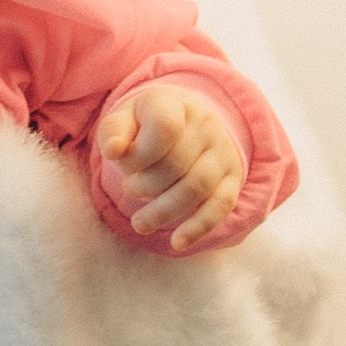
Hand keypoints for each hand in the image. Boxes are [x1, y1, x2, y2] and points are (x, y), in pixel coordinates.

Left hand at [95, 81, 246, 253]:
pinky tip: (178, 242)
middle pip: (177, 163)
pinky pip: (221, 205)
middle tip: (130, 189)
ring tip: (140, 223)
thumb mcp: (124, 118)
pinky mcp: (233, 178)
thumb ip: (113, 132)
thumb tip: (113, 151)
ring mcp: (222, 152)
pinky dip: (199, 227)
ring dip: (164, 211)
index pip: (164, 127)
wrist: (186, 120)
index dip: (139, 154)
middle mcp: (205, 125)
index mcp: (175, 104)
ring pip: (197, 187)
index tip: (120, 161)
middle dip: (145, 185)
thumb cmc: (145, 124)